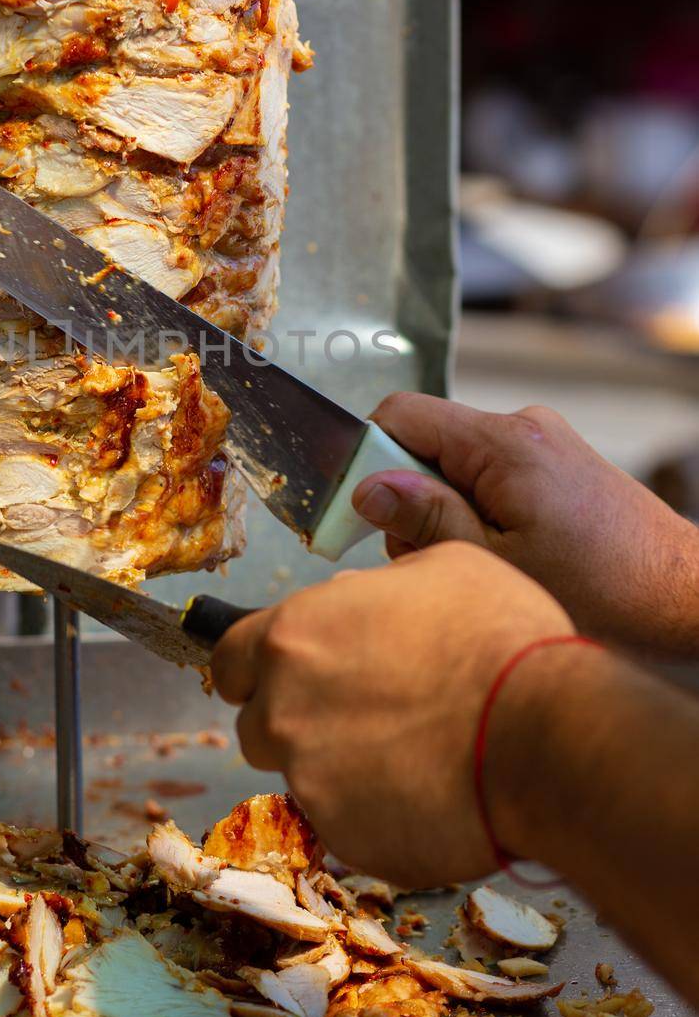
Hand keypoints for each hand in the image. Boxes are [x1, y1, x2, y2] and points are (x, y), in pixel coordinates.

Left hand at [211, 543, 572, 887]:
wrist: (547, 736)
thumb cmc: (500, 638)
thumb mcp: (442, 567)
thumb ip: (378, 585)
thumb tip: (360, 596)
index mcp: (293, 635)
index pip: (228, 660)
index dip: (257, 668)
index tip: (289, 674)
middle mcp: (284, 709)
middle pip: (259, 723)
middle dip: (297, 720)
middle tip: (365, 716)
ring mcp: (309, 780)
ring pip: (301, 777)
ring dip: (336, 770)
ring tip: (408, 756)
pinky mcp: (346, 838)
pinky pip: (346, 825)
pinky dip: (375, 814)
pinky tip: (429, 793)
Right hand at [352, 394, 698, 654]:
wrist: (687, 601)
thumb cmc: (607, 594)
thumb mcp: (496, 566)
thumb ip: (429, 521)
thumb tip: (368, 489)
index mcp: (506, 443)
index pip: (401, 415)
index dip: (364, 459)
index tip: (351, 514)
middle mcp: (527, 428)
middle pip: (426, 444)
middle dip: (410, 501)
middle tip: (427, 564)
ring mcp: (547, 445)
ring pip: (457, 467)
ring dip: (446, 515)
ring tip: (477, 572)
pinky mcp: (560, 468)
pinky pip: (492, 479)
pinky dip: (478, 515)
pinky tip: (501, 563)